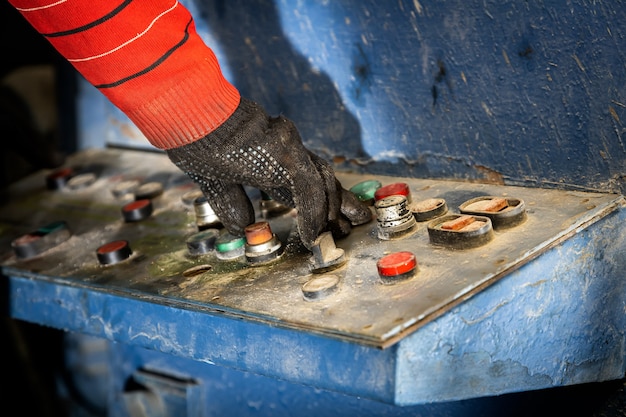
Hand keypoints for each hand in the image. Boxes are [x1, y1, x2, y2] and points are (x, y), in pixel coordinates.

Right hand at [166, 98, 371, 248]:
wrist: (190, 116)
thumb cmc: (196, 140)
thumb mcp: (216, 181)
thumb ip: (232, 201)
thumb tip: (242, 226)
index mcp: (270, 155)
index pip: (302, 182)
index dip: (316, 202)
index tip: (328, 220)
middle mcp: (285, 149)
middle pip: (320, 178)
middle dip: (337, 203)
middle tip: (353, 222)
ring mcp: (288, 148)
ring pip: (321, 183)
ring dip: (332, 210)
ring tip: (345, 229)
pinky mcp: (286, 153)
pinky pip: (308, 190)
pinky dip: (312, 214)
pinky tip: (313, 233)